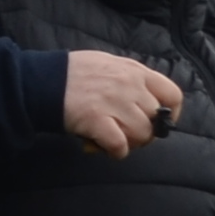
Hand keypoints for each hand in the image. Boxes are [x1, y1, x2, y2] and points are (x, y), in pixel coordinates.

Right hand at [60, 49, 185, 156]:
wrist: (42, 81)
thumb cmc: (73, 72)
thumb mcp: (108, 64)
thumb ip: (130, 78)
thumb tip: (145, 100)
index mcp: (135, 71)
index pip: (172, 94)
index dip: (171, 114)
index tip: (159, 122)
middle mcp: (129, 86)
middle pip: (156, 120)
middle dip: (146, 132)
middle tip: (129, 135)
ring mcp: (114, 103)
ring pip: (141, 134)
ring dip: (131, 142)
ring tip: (116, 140)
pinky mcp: (97, 120)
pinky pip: (119, 145)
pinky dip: (116, 151)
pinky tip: (106, 148)